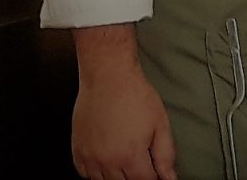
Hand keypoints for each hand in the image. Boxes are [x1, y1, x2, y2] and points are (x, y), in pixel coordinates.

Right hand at [72, 28, 175, 179]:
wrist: (108, 77)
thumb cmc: (135, 95)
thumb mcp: (160, 124)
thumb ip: (165, 155)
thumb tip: (169, 177)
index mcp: (130, 155)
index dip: (154, 179)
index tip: (156, 173)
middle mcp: (107, 160)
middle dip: (136, 177)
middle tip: (141, 164)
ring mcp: (89, 157)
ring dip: (117, 176)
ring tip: (125, 160)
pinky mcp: (78, 151)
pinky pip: (85, 174)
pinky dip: (97, 173)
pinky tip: (108, 161)